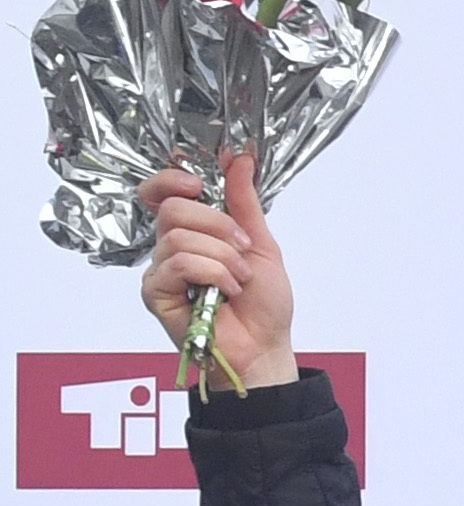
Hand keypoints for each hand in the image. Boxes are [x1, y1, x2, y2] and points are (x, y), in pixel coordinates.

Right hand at [137, 157, 295, 390]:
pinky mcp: (154, 293)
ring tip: (239, 279)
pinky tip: (225, 292)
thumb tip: (239, 159)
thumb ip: (245, 203)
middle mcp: (171, 246)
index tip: (197, 183)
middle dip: (218, 225)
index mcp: (193, 230)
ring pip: (179, 237)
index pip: (162, 192)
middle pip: (173, 209)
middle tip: (242, 249)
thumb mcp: (261, 244)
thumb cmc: (263, 303)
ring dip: (222, 257)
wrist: (265, 345)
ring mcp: (160, 270)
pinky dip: (212, 274)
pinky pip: (177, 264)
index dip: (171, 180)